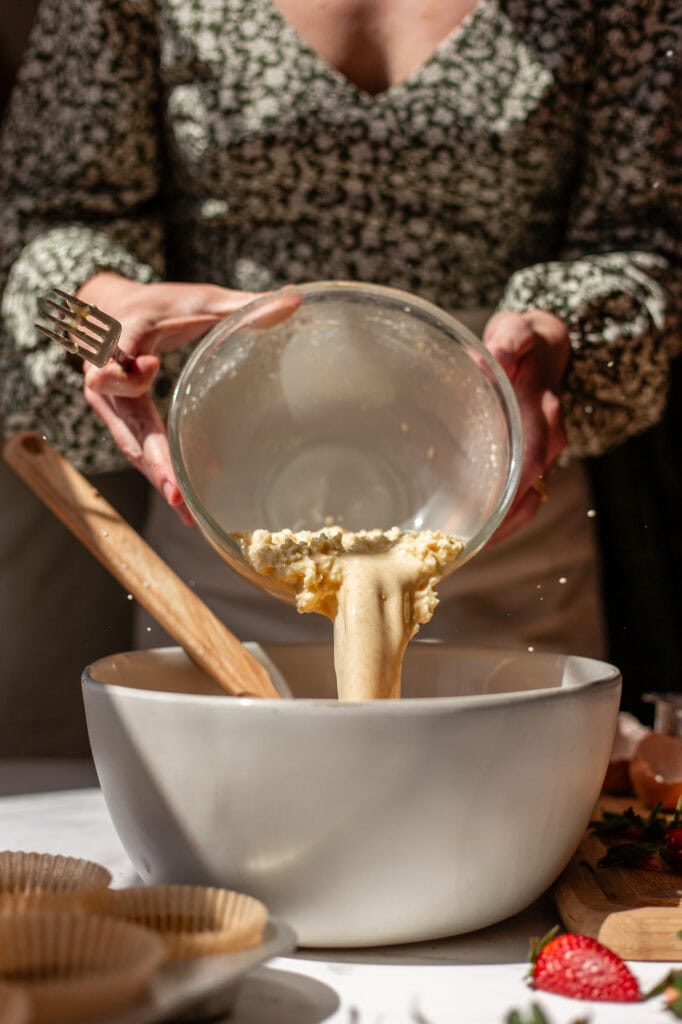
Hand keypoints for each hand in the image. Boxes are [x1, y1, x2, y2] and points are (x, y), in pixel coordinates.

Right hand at [81, 273, 300, 521]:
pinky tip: (187, 501)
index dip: (125, 366)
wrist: (110, 312)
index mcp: (122, 335)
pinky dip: (162, 473)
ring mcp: (109, 403)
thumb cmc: (158, 305)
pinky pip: (139, 449)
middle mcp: (105, 374)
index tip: (151, 369)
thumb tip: (297, 297)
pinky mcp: (121, 420)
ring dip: (158, 477)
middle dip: (152, 457)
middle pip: (126, 421)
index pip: (113, 355)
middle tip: (177, 490)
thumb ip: (241, 304)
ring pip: (131, 444)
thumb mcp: (197, 299)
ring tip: (186, 510)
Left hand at [482, 309, 569, 541]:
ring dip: (498, 530)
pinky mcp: (525, 463)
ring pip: (525, 505)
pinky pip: (517, 499)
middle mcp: (546, 442)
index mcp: (543, 414)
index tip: (483, 520)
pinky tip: (469, 534)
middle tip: (459, 547)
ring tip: (461, 550)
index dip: (509, 494)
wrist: (544, 348)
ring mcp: (538, 456)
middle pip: (527, 496)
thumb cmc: (522, 341)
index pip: (530, 462)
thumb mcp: (517, 331)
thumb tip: (498, 357)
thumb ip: (511, 339)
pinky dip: (497, 520)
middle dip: (498, 525)